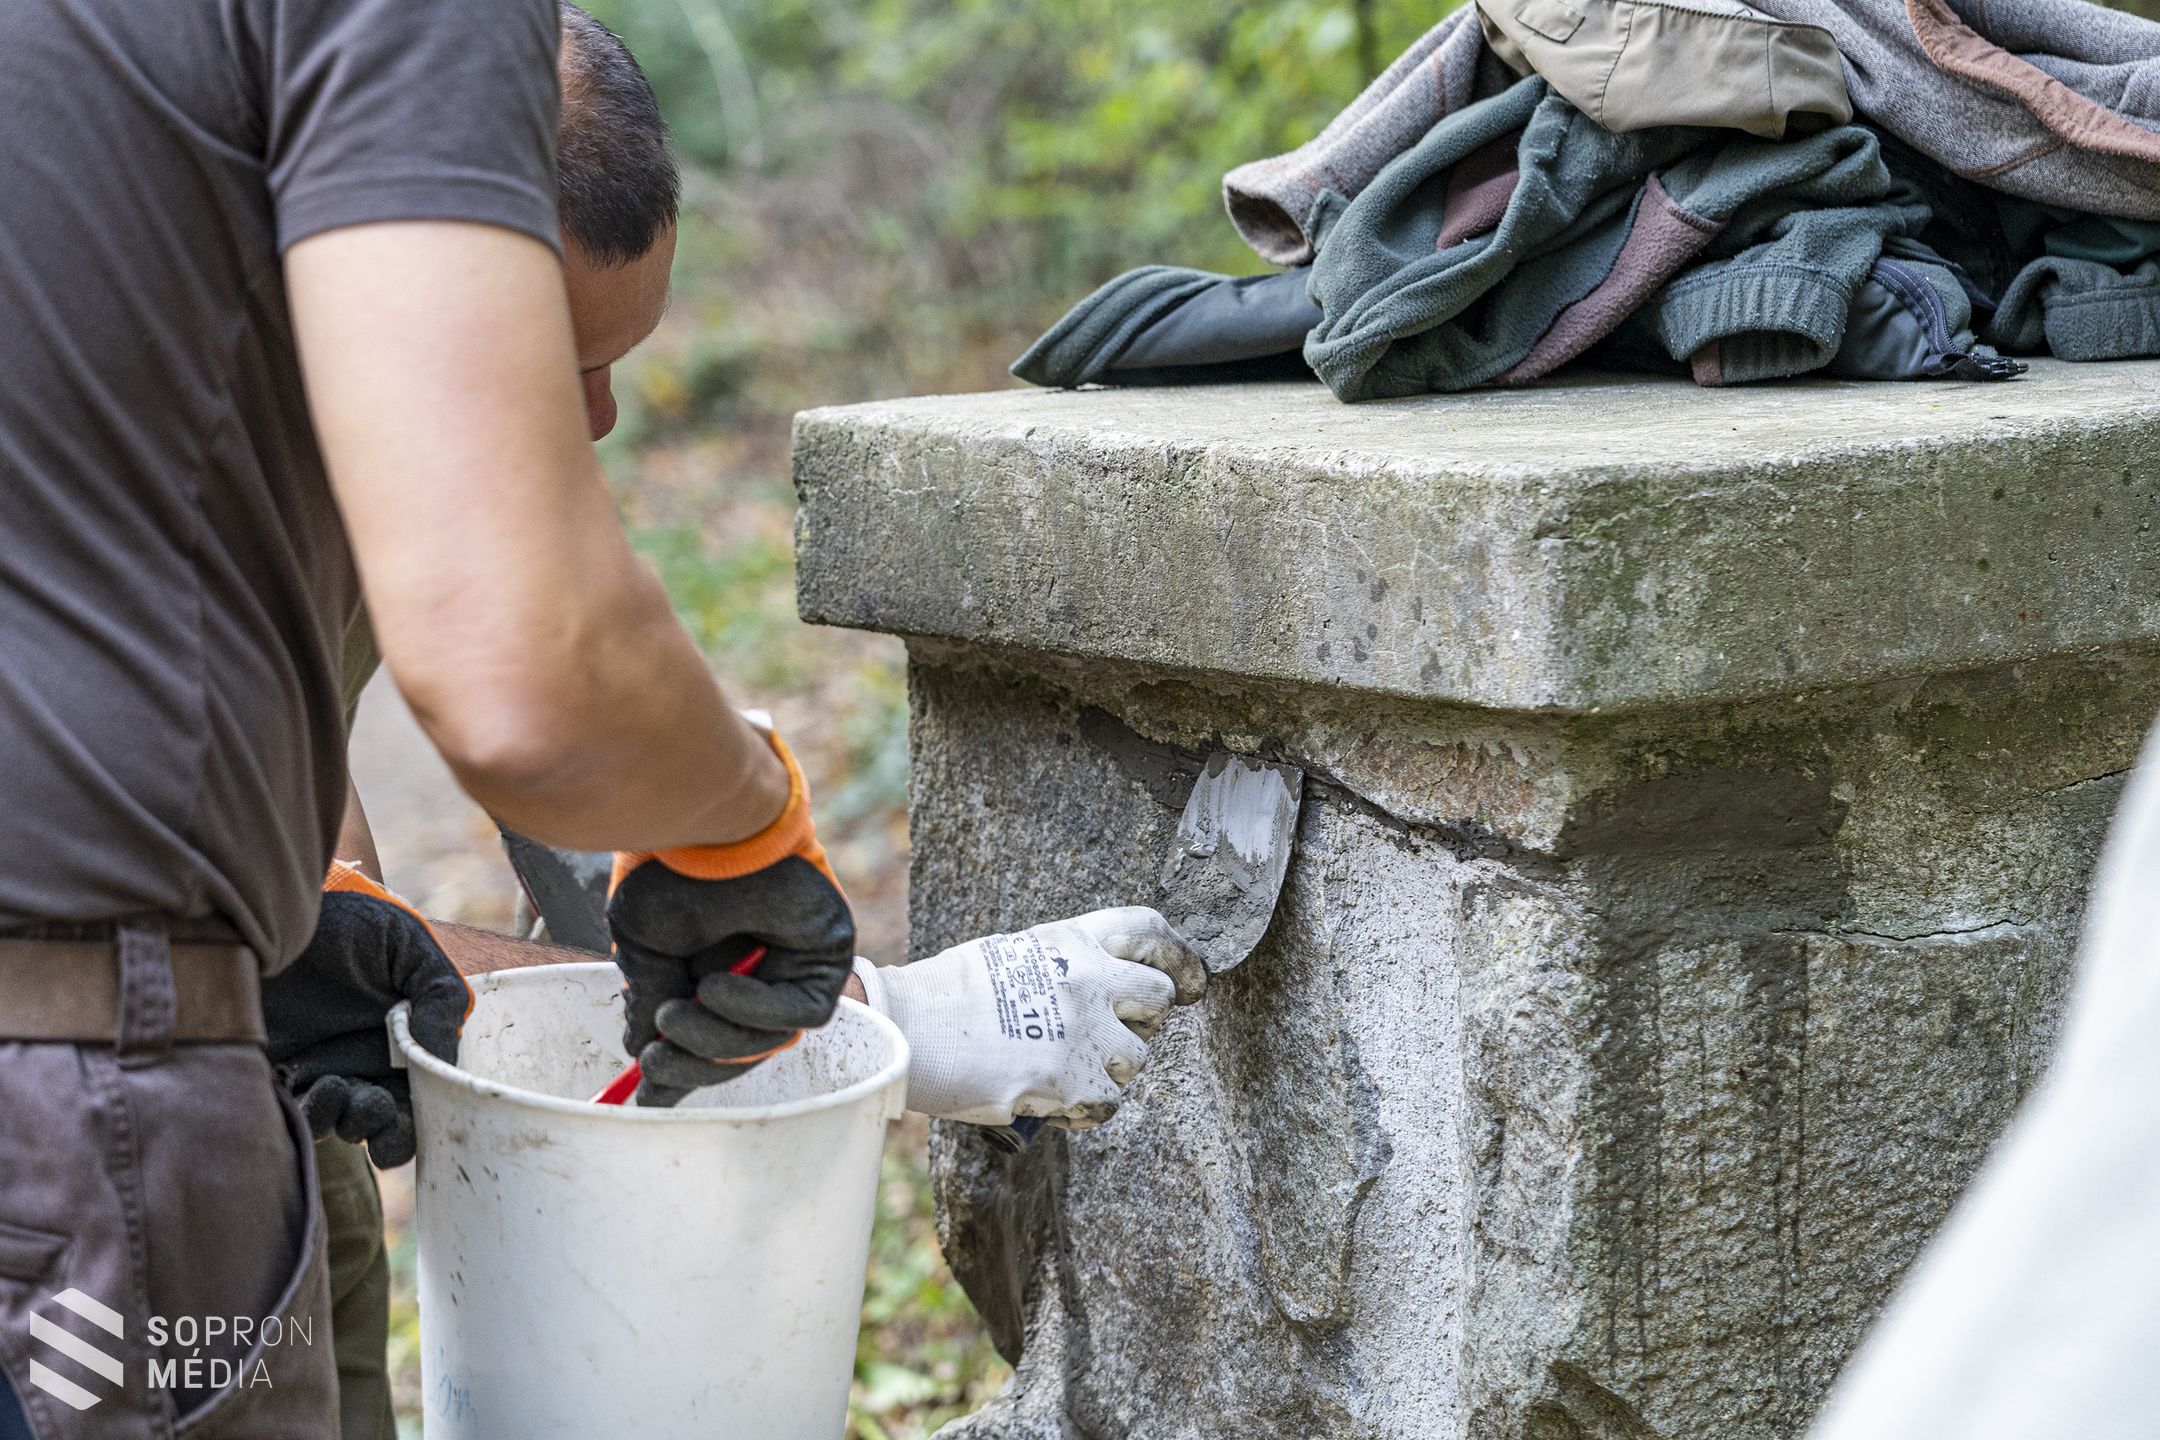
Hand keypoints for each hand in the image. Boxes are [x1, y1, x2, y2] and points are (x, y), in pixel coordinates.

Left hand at [260, 864, 470, 1167]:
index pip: (430, 1099)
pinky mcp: (282, 1079)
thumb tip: (441, 1060)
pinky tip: (301, 1083)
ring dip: (346, 1122)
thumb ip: (438, 998)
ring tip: (333, 1086)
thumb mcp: (407, 947)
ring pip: (345, 1127)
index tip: (410, 1124)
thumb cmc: (349, 926)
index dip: (426, 1122)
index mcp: (412, 1042)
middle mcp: (372, 1065)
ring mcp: (327, 1074)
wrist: (268, 918)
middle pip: (390, 1126)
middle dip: (388, 1135)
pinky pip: (300, 1119)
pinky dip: (307, 1117)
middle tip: (371, 1108)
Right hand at [610, 729, 854, 1106]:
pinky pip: (802, 1014)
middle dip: (695, 1065)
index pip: (709, 1036)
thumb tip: (641, 1055)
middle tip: (655, 1063)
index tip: (644, 1094)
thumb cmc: (672, 869)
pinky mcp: (829, 956)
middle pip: (740, 1050)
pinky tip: (717, 989)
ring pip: (770, 1040)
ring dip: (716, 1041)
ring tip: (676, 1016)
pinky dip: (755, 1013)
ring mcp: (796, 964)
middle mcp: (758, 969)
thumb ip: (650, 1000)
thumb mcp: (644, 944)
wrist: (705, 822)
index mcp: (716, 965)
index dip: (682, 1070)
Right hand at [852, 908, 1204, 1127]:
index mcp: (1072, 940)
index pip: (1148, 930)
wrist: (907, 1027)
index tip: (1189, 978)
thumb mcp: (1016, 953)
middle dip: (1144, 1018)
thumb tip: (1107, 988)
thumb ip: (1068, 963)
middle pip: (1159, 995)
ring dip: (1108, 1069)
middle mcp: (1087, 979)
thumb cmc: (950, 994)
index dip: (1178, 954)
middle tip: (1111, 1035)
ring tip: (1061, 1070)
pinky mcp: (1070, 1080)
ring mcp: (1083, 1030)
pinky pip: (1107, 1102)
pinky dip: (1083, 1109)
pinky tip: (1050, 1100)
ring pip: (1136, 1058)